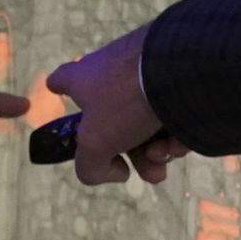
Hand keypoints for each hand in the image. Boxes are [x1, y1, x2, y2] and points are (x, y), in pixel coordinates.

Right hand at [43, 26, 188, 187]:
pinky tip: (182, 142)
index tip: (59, 94)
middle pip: (115, 120)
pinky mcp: (178, 74)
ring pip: (148, 121)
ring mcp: (147, 71)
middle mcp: (113, 70)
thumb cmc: (125, 100)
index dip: (59, 88)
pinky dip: (178, 131)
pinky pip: (174, 111)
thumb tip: (118, 171)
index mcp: (84, 78)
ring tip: (165, 156)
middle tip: (148, 170)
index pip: (62, 79)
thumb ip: (90, 166)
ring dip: (157, 148)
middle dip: (134, 154)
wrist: (181, 68)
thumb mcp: (95, 143)